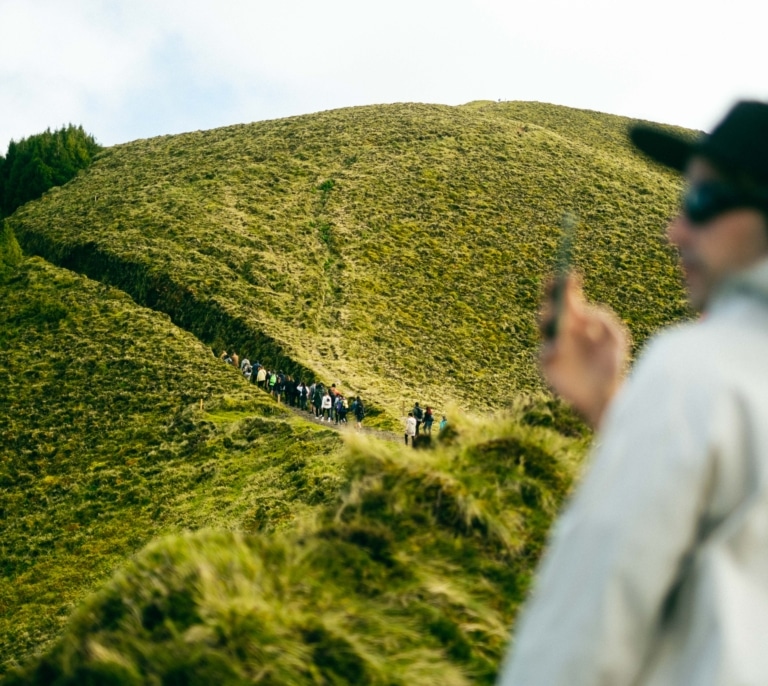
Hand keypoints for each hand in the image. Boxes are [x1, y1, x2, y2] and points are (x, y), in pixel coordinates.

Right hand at [539, 275, 630, 428]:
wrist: (605, 397)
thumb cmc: (612, 366)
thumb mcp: (616, 338)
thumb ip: (604, 320)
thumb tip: (582, 311)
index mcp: (579, 321)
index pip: (569, 298)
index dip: (566, 285)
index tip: (568, 274)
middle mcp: (564, 330)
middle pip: (552, 306)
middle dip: (552, 294)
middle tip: (556, 287)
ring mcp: (554, 345)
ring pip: (544, 325)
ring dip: (550, 318)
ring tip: (560, 317)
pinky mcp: (547, 364)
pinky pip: (543, 352)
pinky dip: (550, 348)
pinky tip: (558, 349)